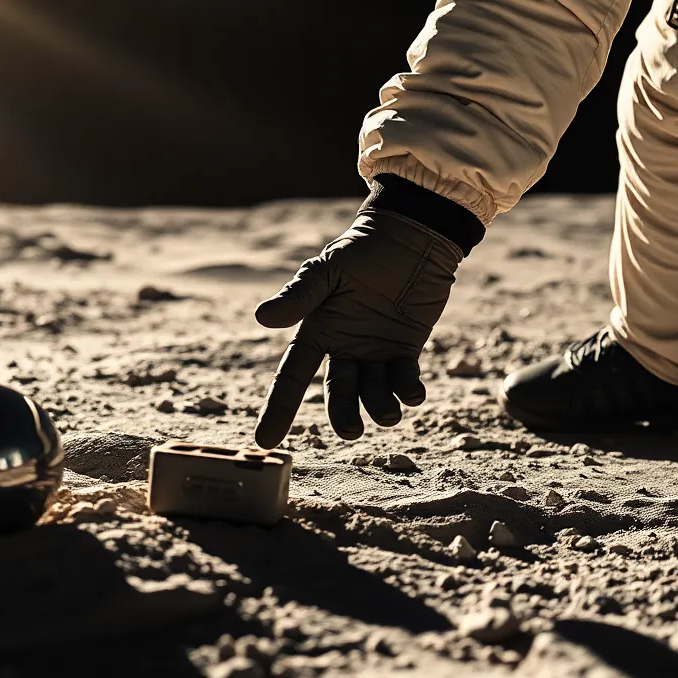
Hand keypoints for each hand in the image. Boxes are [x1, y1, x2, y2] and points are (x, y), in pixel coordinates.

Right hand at [253, 212, 461, 447]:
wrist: (411, 236)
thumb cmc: (364, 249)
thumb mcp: (328, 270)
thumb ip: (300, 295)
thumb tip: (263, 318)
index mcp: (317, 330)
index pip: (291, 376)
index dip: (277, 408)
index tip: (264, 441)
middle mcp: (343, 346)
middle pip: (338, 392)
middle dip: (343, 414)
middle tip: (351, 430)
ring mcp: (375, 350)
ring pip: (372, 391)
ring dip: (379, 406)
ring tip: (389, 415)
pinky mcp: (406, 348)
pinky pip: (403, 377)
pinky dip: (408, 390)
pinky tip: (414, 395)